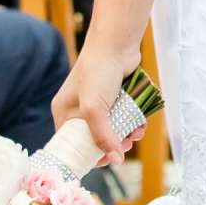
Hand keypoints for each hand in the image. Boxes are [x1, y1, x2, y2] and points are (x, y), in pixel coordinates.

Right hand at [53, 29, 147, 166]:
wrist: (117, 44)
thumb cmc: (98, 72)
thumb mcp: (94, 108)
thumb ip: (102, 136)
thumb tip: (116, 160)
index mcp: (64, 112)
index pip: (72, 143)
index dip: (88, 155)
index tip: (106, 160)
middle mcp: (79, 109)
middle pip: (95, 139)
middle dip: (112, 145)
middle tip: (124, 145)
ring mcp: (98, 103)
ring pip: (112, 130)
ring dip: (126, 135)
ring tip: (135, 134)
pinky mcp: (115, 98)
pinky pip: (124, 118)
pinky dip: (133, 124)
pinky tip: (140, 125)